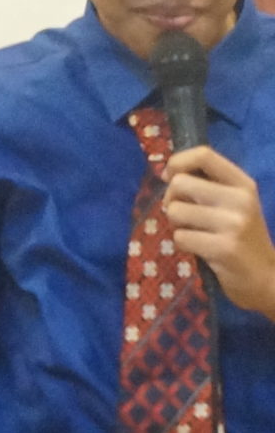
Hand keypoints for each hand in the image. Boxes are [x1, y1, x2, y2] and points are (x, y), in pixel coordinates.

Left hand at [166, 147, 274, 317]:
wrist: (266, 278)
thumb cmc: (242, 237)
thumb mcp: (233, 204)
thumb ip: (207, 185)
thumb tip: (168, 173)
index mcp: (243, 184)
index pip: (204, 155)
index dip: (177, 162)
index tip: (169, 177)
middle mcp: (241, 200)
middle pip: (179, 183)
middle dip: (171, 200)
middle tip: (184, 216)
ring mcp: (234, 224)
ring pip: (175, 211)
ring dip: (177, 225)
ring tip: (198, 234)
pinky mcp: (224, 248)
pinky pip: (180, 237)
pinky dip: (183, 245)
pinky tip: (202, 250)